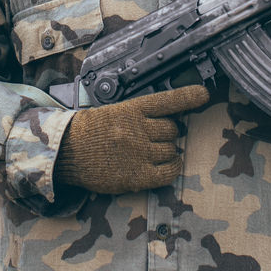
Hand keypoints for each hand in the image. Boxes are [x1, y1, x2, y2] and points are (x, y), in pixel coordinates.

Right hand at [54, 85, 209, 194]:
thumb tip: (167, 117)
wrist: (67, 151)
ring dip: (168, 150)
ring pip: (171, 149)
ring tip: (154, 151)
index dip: (188, 97)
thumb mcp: (113, 111)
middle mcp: (137, 130)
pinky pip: (167, 172)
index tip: (204, 95)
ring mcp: (138, 153)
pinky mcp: (136, 176)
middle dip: (168, 133)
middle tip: (155, 137)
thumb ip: (138, 113)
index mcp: (131, 110)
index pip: (167, 100)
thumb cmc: (89, 130)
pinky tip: (168, 165)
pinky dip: (172, 168)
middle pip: (172, 129)